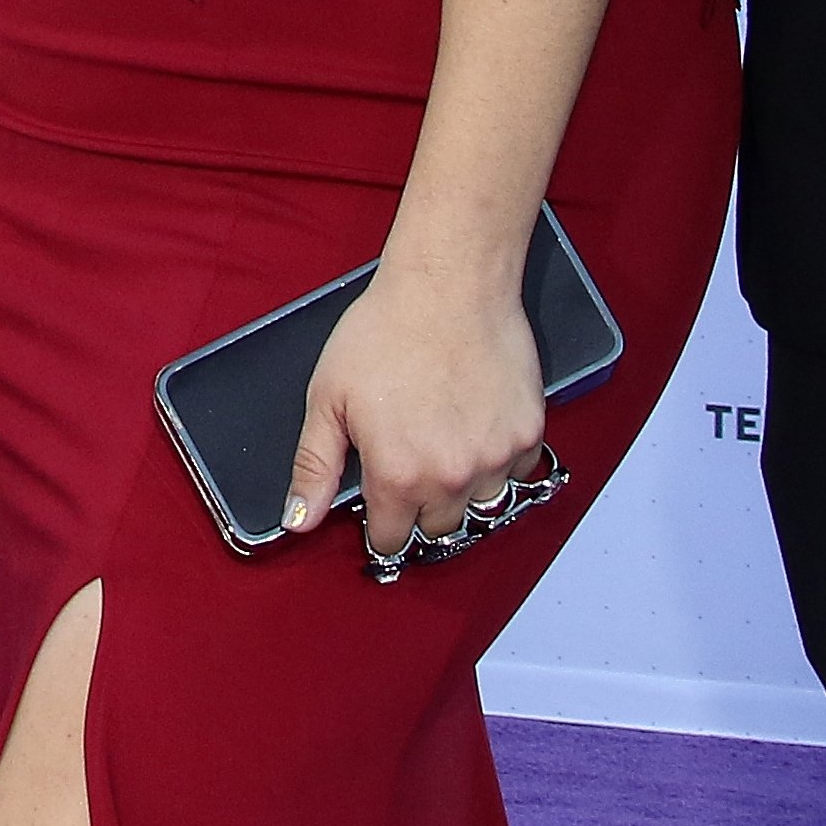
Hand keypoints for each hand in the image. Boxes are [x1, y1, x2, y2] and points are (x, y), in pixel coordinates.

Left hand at [296, 262, 546, 553]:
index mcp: (397, 475)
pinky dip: (497, 461)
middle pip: (436, 529)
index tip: (380, 507)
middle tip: (410, 463)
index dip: (380, 525)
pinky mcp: (527, 433)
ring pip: (479, 506)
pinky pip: (515, 472)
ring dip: (461, 489)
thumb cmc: (386, 330)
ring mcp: (494, 457)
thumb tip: (298, 521)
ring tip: (443, 443)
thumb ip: (314, 467)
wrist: (449, 285)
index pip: (391, 540)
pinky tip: (475, 428)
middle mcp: (450, 476)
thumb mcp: (327, 398)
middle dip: (419, 508)